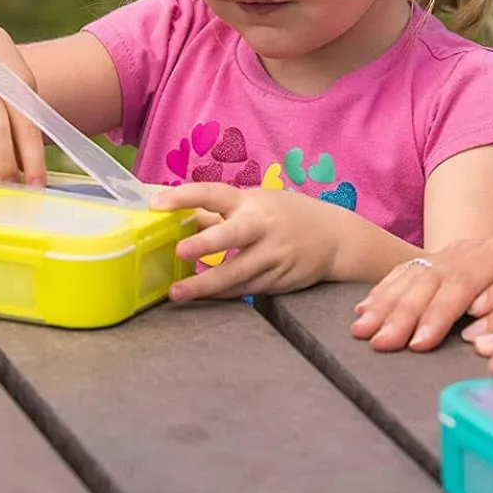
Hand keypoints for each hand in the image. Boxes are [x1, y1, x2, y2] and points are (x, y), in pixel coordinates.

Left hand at [153, 182, 343, 300]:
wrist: (336, 238)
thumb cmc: (288, 216)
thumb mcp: (258, 204)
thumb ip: (220, 212)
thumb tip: (178, 216)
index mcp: (252, 202)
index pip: (215, 193)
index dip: (186, 196)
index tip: (157, 203)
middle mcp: (263, 226)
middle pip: (233, 234)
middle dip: (207, 242)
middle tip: (181, 252)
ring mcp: (274, 254)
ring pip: (238, 272)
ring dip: (207, 284)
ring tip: (178, 293)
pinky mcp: (280, 279)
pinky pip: (247, 289)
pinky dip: (224, 294)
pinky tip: (204, 298)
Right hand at [351, 233, 492, 352]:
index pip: (465, 281)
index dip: (442, 312)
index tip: (420, 342)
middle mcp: (475, 247)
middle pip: (433, 279)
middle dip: (403, 313)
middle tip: (380, 343)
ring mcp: (458, 252)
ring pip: (415, 276)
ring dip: (386, 304)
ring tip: (363, 330)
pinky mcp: (447, 261)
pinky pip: (409, 272)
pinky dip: (385, 291)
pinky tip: (366, 310)